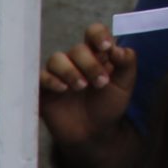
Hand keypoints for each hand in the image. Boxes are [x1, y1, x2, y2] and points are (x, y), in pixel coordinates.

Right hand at [39, 23, 136, 147]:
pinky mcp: (43, 89)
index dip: (98, 35)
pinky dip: (51, 80)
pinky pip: (41, 76)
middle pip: (77, 49)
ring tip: (81, 88)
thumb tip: (118, 48)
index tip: (106, 48)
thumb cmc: (108, 107)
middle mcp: (76, 61)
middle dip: (89, 64)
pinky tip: (63, 90)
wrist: (93, 134)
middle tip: (100, 83)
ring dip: (70, 71)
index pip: (93, 33)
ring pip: (57, 59)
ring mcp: (58, 74)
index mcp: (96, 54)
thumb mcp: (125, 85)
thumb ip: (126, 63)